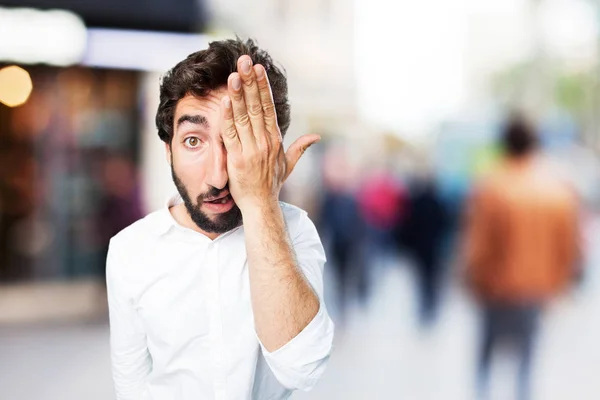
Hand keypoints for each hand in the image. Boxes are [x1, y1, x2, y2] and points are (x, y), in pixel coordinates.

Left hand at [220, 55, 319, 210]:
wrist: (261, 206)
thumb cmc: (272, 185)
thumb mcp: (288, 164)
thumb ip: (300, 148)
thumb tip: (316, 137)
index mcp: (275, 140)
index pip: (268, 108)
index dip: (262, 87)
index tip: (258, 69)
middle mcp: (265, 142)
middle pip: (256, 106)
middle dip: (250, 82)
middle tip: (245, 61)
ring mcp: (251, 150)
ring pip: (243, 117)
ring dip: (238, 94)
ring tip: (234, 75)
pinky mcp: (237, 159)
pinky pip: (231, 134)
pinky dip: (228, 117)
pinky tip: (225, 101)